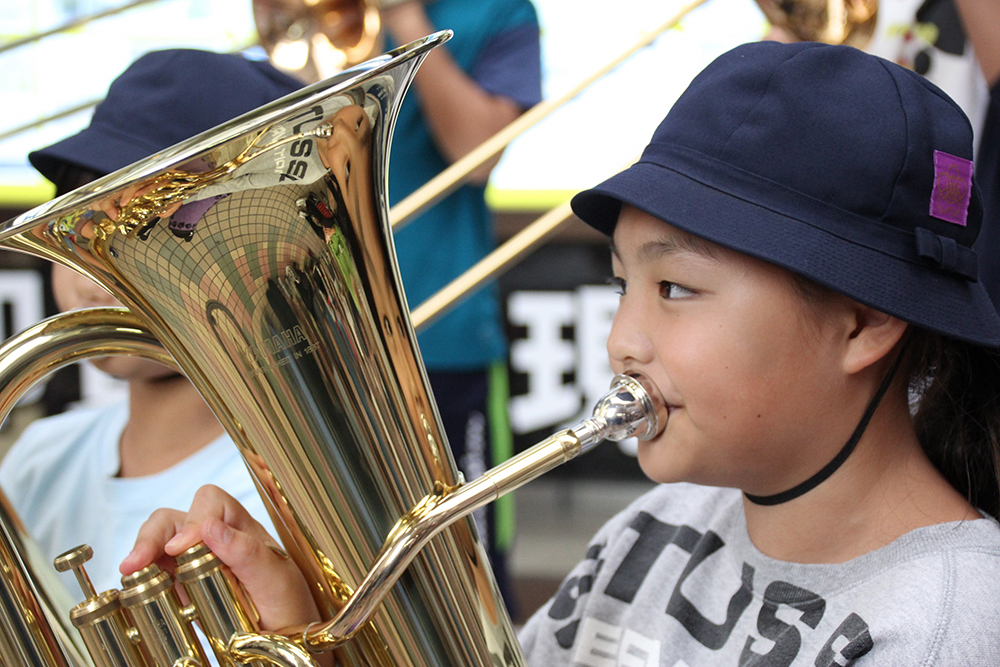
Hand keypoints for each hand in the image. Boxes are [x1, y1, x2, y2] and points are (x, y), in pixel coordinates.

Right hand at [121, 485, 319, 631]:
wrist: (286, 636)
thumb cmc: (287, 602)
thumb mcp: (275, 578)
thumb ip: (246, 552)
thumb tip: (210, 527)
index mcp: (241, 527)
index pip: (209, 502)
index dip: (191, 520)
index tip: (181, 549)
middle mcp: (213, 538)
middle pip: (174, 519)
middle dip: (150, 536)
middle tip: (134, 564)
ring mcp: (193, 561)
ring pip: (157, 543)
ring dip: (141, 555)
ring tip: (129, 574)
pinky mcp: (180, 586)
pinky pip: (153, 573)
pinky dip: (140, 578)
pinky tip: (135, 590)